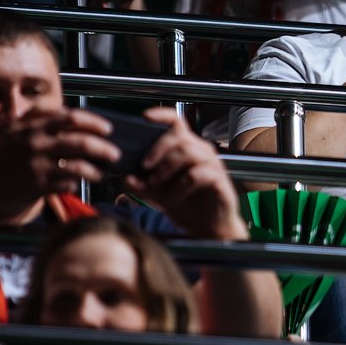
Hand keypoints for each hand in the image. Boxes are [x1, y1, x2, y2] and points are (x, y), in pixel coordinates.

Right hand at [0, 107, 118, 222]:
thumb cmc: (3, 159)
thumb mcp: (14, 131)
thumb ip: (36, 118)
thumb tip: (68, 113)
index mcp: (30, 126)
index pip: (69, 117)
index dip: (93, 122)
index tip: (107, 128)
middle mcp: (33, 143)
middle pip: (79, 142)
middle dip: (103, 147)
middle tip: (114, 153)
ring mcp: (36, 165)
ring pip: (78, 165)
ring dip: (95, 170)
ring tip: (100, 173)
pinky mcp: (37, 186)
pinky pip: (68, 183)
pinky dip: (78, 183)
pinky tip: (81, 183)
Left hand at [126, 107, 246, 240]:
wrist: (208, 229)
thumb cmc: (186, 205)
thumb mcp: (157, 195)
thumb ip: (142, 185)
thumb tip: (125, 177)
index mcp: (186, 149)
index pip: (177, 122)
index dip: (162, 115)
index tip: (145, 117)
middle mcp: (201, 152)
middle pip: (179, 137)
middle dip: (158, 149)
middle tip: (144, 166)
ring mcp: (213, 165)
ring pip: (189, 153)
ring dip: (167, 168)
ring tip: (156, 184)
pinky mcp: (220, 180)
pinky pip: (199, 175)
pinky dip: (180, 186)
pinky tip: (172, 198)